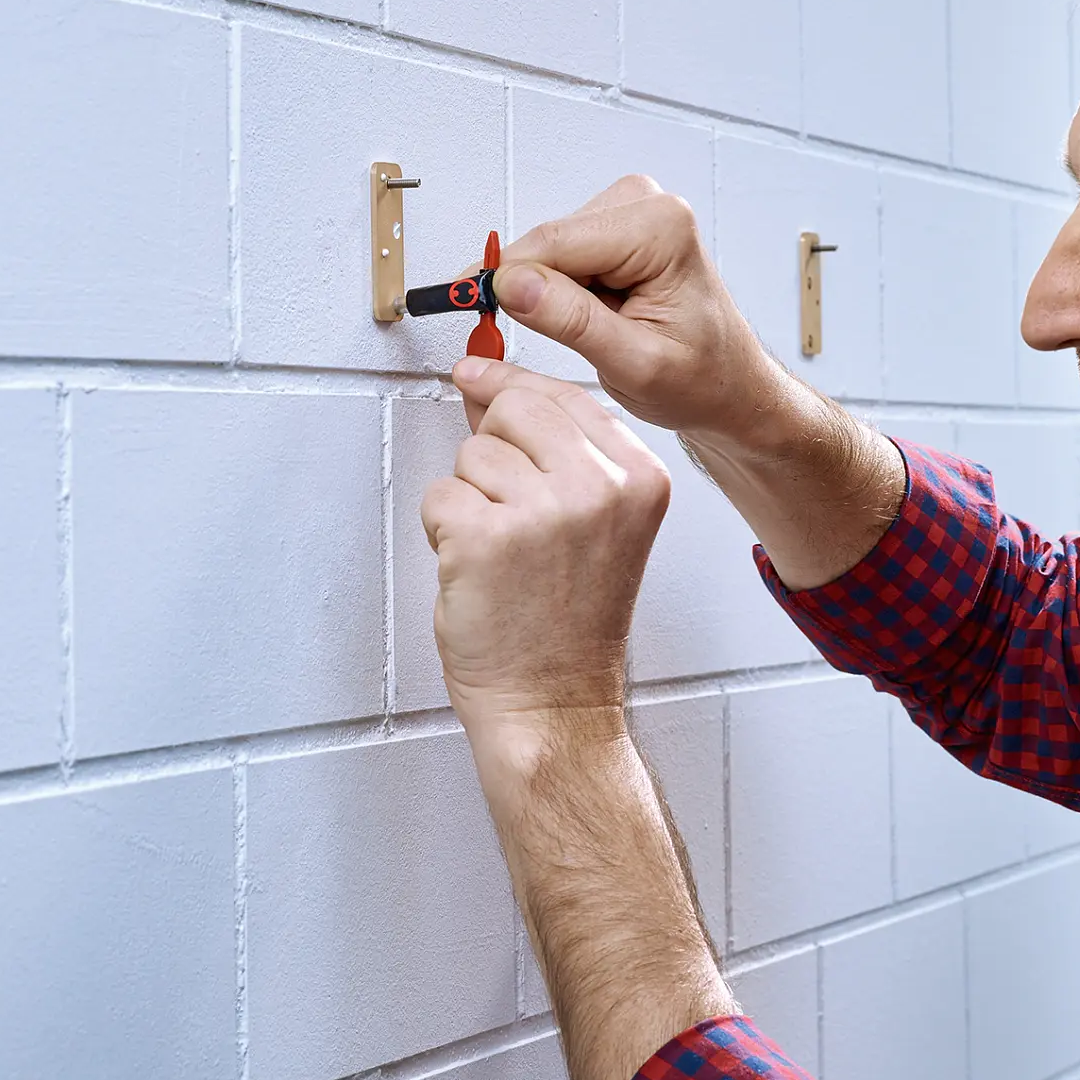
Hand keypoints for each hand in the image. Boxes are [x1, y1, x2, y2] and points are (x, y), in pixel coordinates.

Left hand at [420, 365, 670, 790]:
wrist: (554, 702)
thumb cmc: (571, 622)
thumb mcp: (595, 522)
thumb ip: (551, 449)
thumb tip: (486, 383)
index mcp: (640, 478)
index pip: (565, 394)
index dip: (513, 387)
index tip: (479, 377)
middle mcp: (600, 487)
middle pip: (513, 408)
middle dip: (493, 452)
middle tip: (509, 513)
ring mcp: (544, 510)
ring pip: (471, 454)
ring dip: (469, 499)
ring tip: (503, 553)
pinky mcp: (485, 536)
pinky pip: (439, 495)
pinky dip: (443, 531)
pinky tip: (479, 570)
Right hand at [483, 175, 781, 441]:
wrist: (728, 384)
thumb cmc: (702, 378)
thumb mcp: (635, 364)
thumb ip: (573, 322)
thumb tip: (512, 285)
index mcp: (661, 229)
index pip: (553, 244)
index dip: (506, 282)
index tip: (467, 306)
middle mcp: (646, 207)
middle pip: (546, 242)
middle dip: (529, 293)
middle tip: (525, 339)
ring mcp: (630, 213)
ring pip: (546, 249)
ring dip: (548, 296)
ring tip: (590, 333)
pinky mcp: (615, 228)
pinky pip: (558, 255)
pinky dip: (557, 291)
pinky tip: (589, 318)